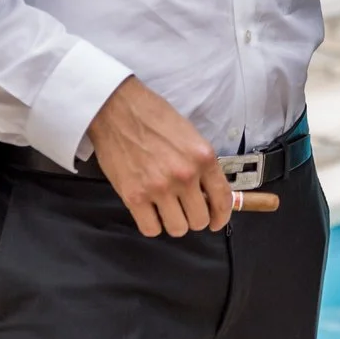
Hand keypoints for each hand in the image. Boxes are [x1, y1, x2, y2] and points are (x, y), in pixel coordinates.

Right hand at [85, 76, 231, 236]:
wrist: (116, 109)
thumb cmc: (152, 116)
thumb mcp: (190, 135)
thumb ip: (201, 164)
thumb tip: (208, 192)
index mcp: (203, 157)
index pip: (223, 200)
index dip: (221, 217)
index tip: (216, 222)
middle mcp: (185, 175)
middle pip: (199, 220)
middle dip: (194, 218)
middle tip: (185, 209)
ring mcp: (159, 188)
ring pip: (177, 229)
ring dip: (173, 222)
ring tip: (166, 209)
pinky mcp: (134, 196)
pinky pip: (150, 229)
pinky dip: (151, 224)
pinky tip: (149, 211)